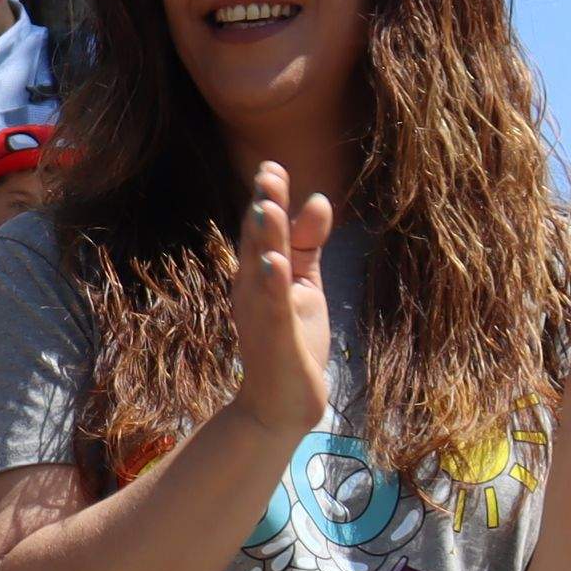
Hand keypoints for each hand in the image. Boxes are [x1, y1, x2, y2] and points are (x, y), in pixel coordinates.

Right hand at [228, 163, 335, 439]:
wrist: (282, 403)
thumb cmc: (292, 341)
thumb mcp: (303, 285)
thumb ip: (307, 244)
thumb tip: (318, 198)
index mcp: (260, 275)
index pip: (262, 231)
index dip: (267, 199)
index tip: (272, 166)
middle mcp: (252, 290)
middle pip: (256, 243)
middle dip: (262, 209)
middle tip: (267, 173)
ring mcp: (260, 315)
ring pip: (261, 271)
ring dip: (263, 241)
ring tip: (266, 207)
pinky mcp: (275, 339)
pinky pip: (272, 309)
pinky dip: (271, 286)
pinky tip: (273, 264)